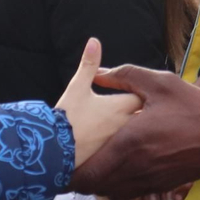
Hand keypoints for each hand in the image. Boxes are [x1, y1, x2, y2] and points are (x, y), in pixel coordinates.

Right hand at [57, 39, 140, 167]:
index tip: (138, 88)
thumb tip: (94, 41)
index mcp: (121, 105)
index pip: (142, 94)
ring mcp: (122, 143)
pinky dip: (129, 143)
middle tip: (142, 105)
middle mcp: (126, 124)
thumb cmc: (68, 117)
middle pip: (144, 114)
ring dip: (137, 126)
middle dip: (143, 109)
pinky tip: (123, 145)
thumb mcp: (78, 87)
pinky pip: (129, 149)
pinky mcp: (114, 157)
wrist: (55, 152)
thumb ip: (89, 65)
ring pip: (138, 133)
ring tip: (135, 125)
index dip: (141, 89)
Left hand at [69, 66, 199, 199]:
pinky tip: (116, 170)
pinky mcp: (158, 185)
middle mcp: (135, 167)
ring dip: (97, 182)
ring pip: (110, 192)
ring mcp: (147, 180)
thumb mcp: (160, 83)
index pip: (89, 170)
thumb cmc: (192, 107)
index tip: (60, 161)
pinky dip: (115, 186)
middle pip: (95, 185)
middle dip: (79, 177)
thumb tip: (98, 73)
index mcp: (130, 142)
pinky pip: (127, 193)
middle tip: (70, 164)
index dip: (70, 171)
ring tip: (91, 166)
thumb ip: (125, 75)